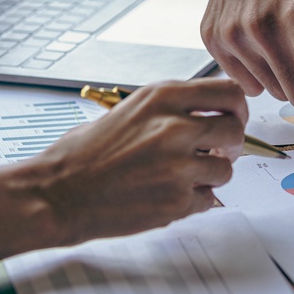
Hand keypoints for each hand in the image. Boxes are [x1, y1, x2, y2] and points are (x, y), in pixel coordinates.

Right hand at [0, 79, 247, 267]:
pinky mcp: (177, 201)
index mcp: (163, 97)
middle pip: (235, 130)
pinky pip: (209, 199)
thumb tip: (214, 114)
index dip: (237, 107)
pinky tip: (167, 195)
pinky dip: (195, 200)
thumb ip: (173, 109)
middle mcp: (175, 127)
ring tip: (180, 177)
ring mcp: (179, 166)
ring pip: (226, 169)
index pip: (229, 92)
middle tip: (217, 152)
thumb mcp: (132, 110)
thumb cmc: (85, 153)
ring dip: (210, 175)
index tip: (233, 117)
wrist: (56, 194)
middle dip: (230, 143)